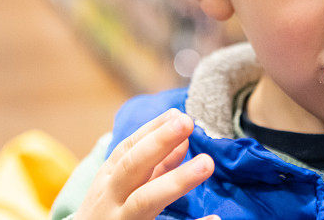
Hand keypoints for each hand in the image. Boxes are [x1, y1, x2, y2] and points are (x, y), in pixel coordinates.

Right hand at [75, 108, 218, 219]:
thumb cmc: (110, 209)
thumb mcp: (123, 184)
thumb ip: (155, 163)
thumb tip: (183, 137)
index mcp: (109, 178)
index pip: (128, 148)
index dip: (153, 130)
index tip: (179, 114)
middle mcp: (111, 198)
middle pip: (132, 168)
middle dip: (159, 143)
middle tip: (188, 123)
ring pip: (145, 201)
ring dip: (176, 181)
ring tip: (207, 164)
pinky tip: (214, 218)